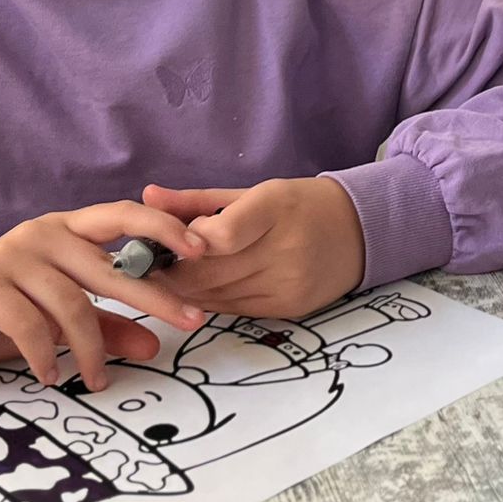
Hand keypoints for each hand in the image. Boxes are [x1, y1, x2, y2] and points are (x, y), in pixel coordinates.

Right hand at [0, 203, 208, 390]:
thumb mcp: (57, 321)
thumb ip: (105, 326)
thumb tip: (155, 344)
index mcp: (64, 230)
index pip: (121, 216)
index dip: (162, 227)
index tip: (202, 249)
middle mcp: (41, 235)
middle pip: (108, 266)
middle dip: (153, 297)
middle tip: (189, 324)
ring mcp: (11, 257)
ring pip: (72, 304)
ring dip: (91, 350)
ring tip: (97, 381)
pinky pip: (31, 325)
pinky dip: (46, 356)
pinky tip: (52, 376)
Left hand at [140, 177, 365, 318]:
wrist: (359, 231)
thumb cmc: (299, 205)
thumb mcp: (254, 192)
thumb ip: (198, 200)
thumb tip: (147, 196)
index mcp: (276, 207)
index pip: (224, 233)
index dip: (187, 242)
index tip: (163, 241)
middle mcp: (285, 248)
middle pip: (212, 271)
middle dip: (171, 271)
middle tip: (143, 266)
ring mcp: (288, 283)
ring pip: (217, 296)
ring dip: (185, 290)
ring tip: (163, 278)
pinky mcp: (289, 308)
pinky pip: (234, 309)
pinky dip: (210, 300)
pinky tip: (197, 291)